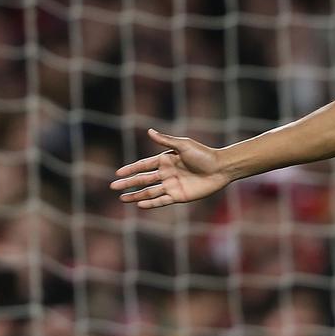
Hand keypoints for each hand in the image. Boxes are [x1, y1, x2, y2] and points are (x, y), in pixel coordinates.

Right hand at [110, 129, 226, 207]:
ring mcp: (172, 185)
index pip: (143, 165)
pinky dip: (151, 203)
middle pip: (143, 180)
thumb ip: (166, 141)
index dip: (131, 169)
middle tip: (113, 187)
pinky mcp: (179, 196)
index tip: (118, 173)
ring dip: (136, 195)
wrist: (221, 168)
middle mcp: (166, 173)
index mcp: (166, 160)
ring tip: (122, 199)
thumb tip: (149, 131)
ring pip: (149, 192)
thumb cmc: (204, 154)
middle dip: (128, 183)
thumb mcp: (183, 145)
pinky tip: (140, 205)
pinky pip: (161, 200)